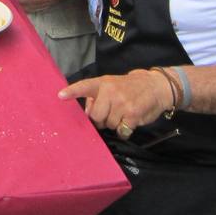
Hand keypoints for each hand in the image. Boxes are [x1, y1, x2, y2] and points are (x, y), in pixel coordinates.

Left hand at [58, 69, 174, 132]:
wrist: (155, 86)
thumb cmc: (129, 88)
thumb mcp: (112, 84)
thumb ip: (97, 96)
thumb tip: (87, 112)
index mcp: (103, 83)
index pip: (84, 86)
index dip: (72, 92)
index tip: (60, 96)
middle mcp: (111, 91)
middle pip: (95, 116)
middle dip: (101, 119)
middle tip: (111, 113)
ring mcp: (122, 103)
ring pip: (108, 125)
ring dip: (114, 124)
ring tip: (123, 114)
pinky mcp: (133, 115)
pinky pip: (121, 131)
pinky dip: (124, 131)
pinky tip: (130, 121)